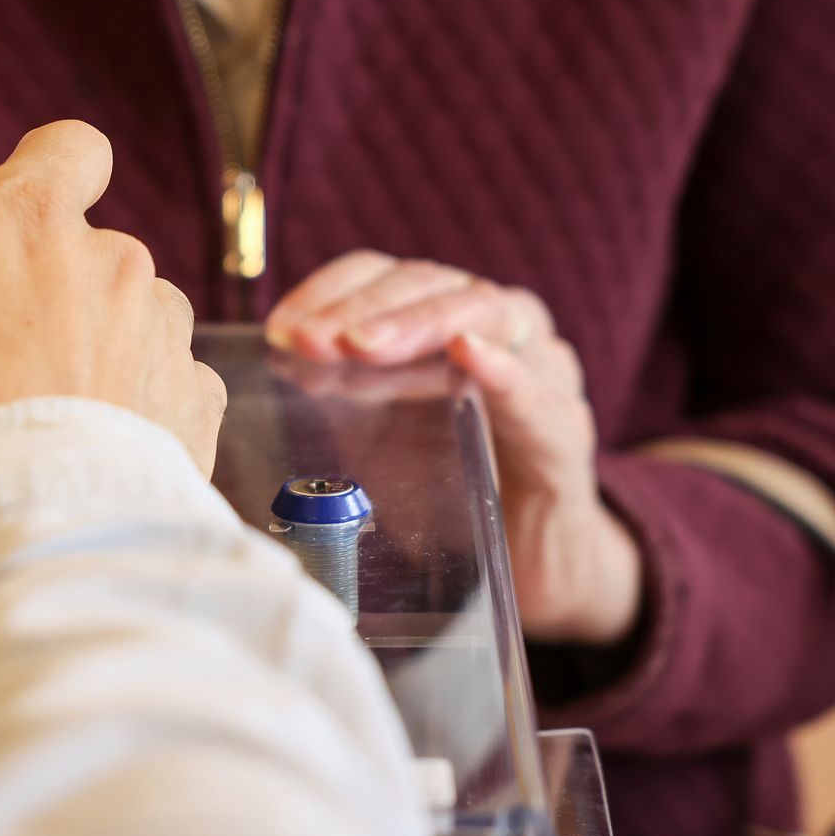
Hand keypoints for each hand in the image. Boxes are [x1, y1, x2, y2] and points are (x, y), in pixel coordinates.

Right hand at [0, 121, 226, 515]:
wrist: (20, 529)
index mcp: (30, 219)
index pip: (68, 149)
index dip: (43, 175)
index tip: (13, 220)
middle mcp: (114, 260)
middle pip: (89, 250)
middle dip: (50, 289)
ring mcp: (163, 332)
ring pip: (130, 318)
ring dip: (97, 349)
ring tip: (42, 418)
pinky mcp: (196, 405)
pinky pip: (163, 387)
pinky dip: (133, 410)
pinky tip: (86, 450)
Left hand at [266, 252, 640, 643]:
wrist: (536, 559)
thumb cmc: (451, 483)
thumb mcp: (380, 434)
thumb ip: (339, 395)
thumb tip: (269, 370)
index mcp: (448, 319)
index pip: (385, 276)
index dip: (330, 291)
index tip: (279, 328)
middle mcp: (502, 327)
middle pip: (433, 283)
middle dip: (363, 308)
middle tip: (310, 340)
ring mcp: (544, 373)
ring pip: (491, 312)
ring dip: (419, 323)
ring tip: (362, 343)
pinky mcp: (565, 437)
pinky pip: (541, 393)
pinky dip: (506, 370)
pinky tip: (468, 354)